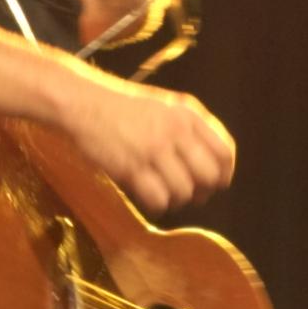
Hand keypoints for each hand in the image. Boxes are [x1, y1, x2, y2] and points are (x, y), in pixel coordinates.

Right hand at [54, 68, 235, 213]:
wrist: (83, 102)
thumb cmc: (123, 108)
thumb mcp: (165, 106)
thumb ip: (190, 128)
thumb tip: (213, 166)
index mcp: (188, 114)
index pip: (225, 153)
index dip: (223, 175)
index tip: (214, 184)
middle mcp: (176, 130)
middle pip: (209, 177)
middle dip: (202, 192)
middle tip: (189, 194)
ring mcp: (154, 149)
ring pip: (184, 192)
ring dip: (176, 200)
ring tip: (164, 194)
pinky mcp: (132, 166)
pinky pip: (159, 200)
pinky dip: (157, 205)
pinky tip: (149, 199)